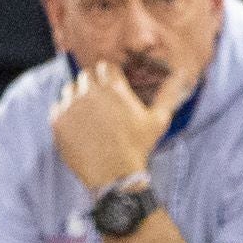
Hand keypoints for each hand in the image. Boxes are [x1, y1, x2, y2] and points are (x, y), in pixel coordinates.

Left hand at [50, 59, 190, 189]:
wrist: (114, 175)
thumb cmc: (139, 147)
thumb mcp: (159, 120)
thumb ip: (168, 93)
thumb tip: (184, 72)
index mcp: (114, 89)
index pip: (105, 66)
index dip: (109, 76)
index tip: (112, 89)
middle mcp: (90, 92)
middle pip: (86, 75)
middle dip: (93, 86)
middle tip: (101, 106)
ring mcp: (72, 106)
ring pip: (69, 89)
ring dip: (77, 98)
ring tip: (89, 118)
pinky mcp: (58, 120)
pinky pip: (58, 107)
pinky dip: (66, 115)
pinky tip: (79, 129)